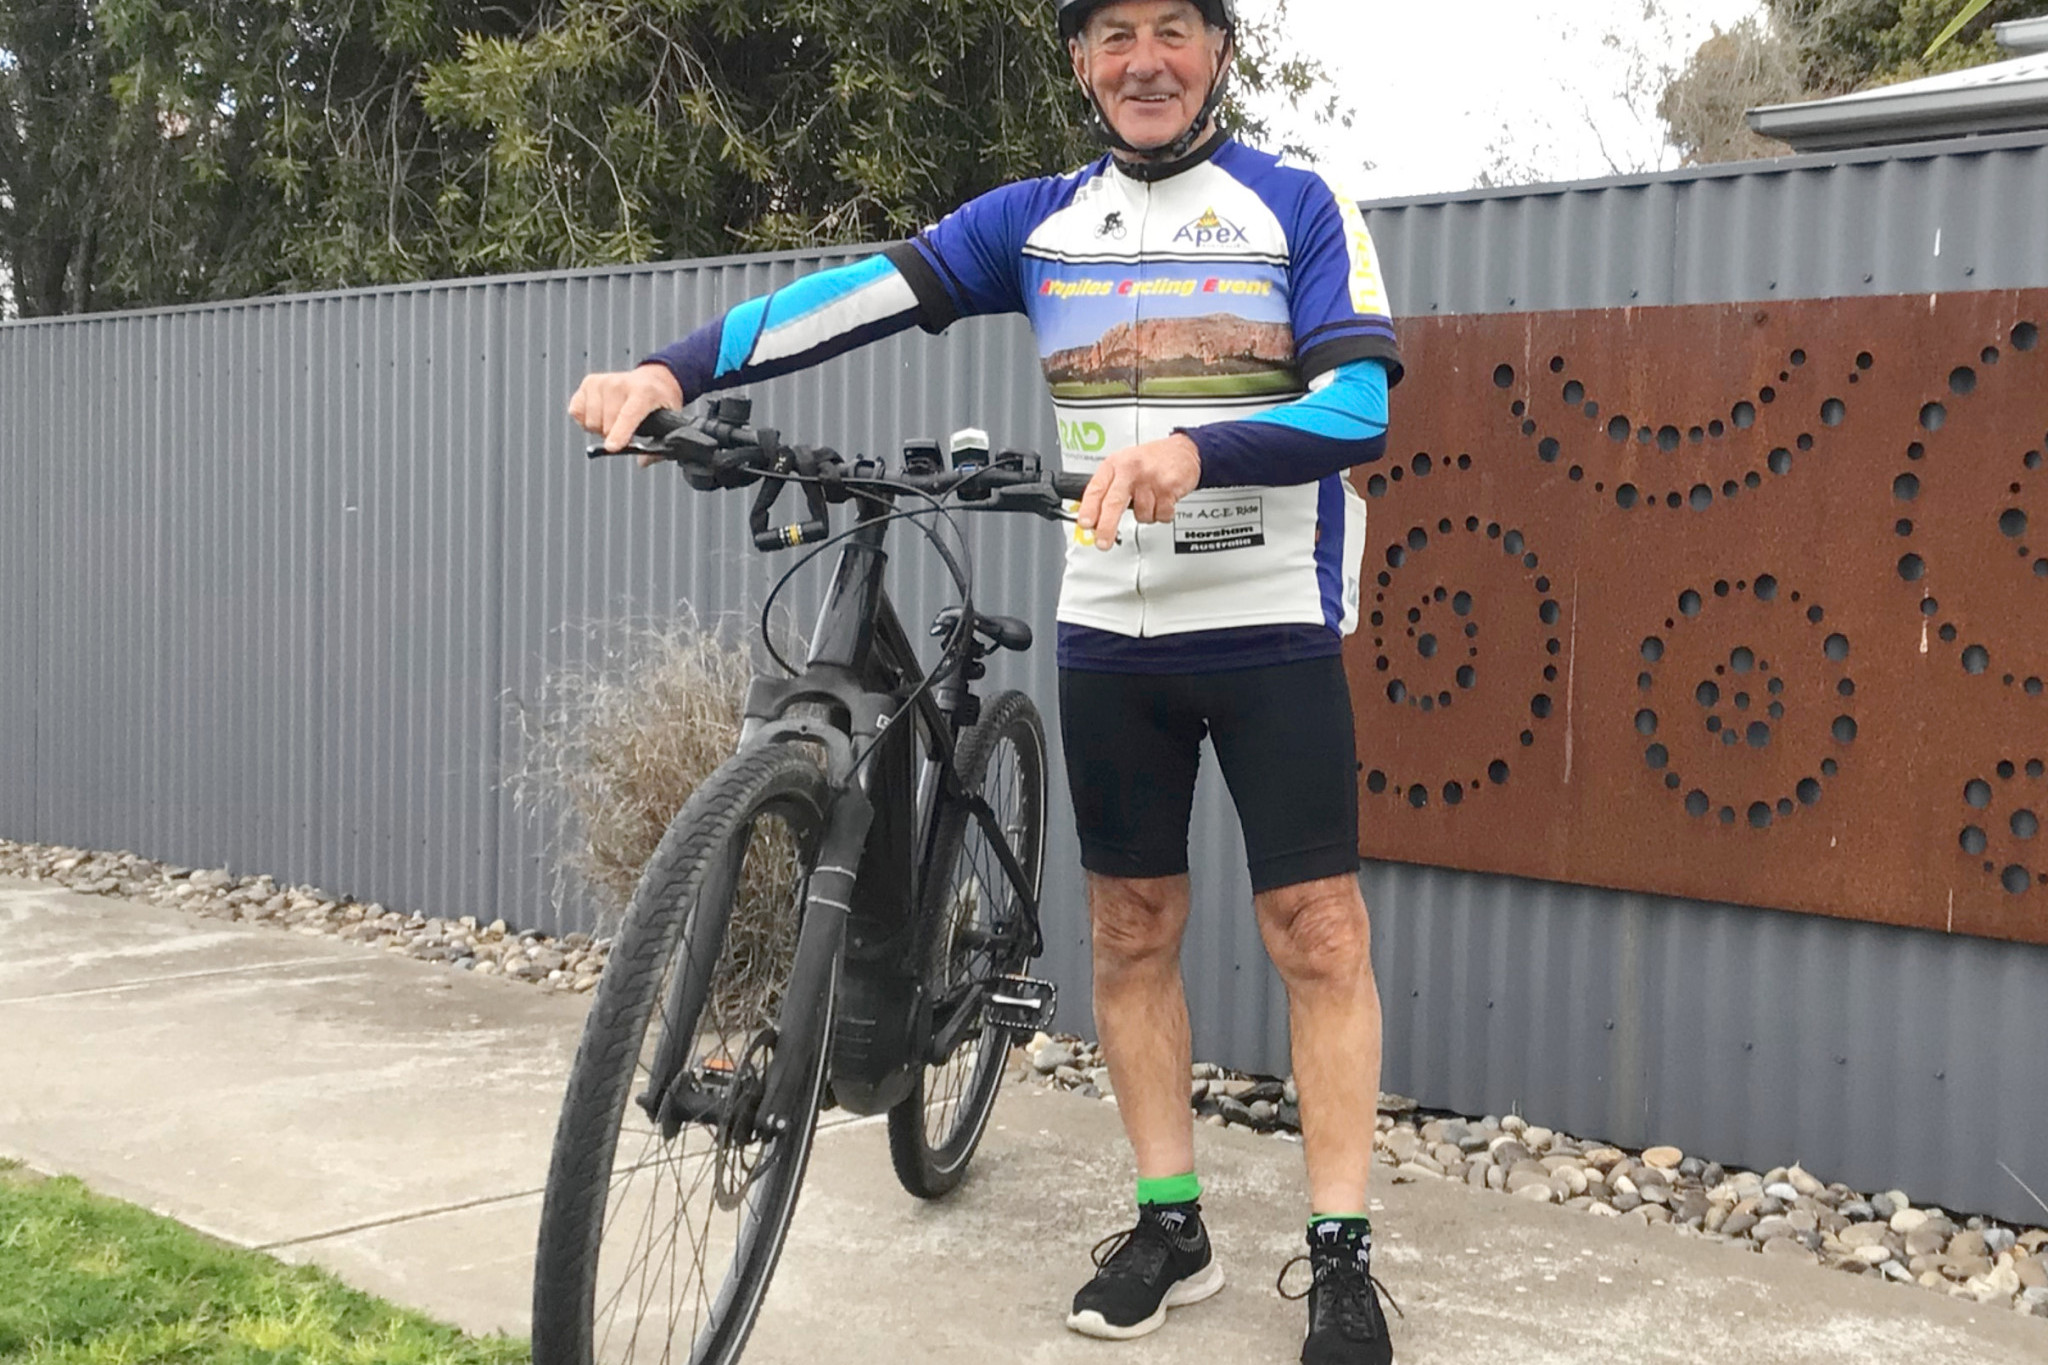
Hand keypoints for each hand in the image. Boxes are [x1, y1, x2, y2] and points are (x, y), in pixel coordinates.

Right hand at [568, 364, 684, 467]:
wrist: (652, 380)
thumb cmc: (659, 403)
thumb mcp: (669, 422)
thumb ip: (659, 448)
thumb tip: (642, 461)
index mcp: (644, 392)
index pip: (628, 414)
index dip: (619, 433)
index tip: (611, 448)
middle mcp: (620, 383)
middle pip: (607, 424)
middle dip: (614, 437)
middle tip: (624, 432)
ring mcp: (602, 382)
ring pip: (591, 422)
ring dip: (600, 428)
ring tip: (614, 421)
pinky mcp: (588, 383)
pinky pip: (576, 412)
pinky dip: (586, 420)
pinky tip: (600, 414)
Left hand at [1076, 434, 1201, 550]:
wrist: (1183, 450)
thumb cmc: (1150, 460)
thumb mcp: (1123, 465)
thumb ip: (1109, 489)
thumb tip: (1096, 519)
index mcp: (1115, 464)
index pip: (1096, 489)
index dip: (1088, 509)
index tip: (1085, 524)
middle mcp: (1130, 470)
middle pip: (1113, 503)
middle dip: (1106, 528)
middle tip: (1103, 543)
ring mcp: (1149, 479)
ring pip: (1141, 515)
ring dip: (1146, 515)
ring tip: (1151, 499)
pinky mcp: (1168, 488)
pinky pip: (1160, 515)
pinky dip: (1162, 514)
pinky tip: (1163, 500)